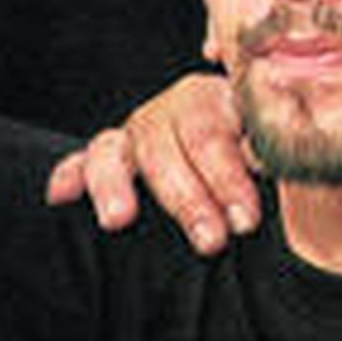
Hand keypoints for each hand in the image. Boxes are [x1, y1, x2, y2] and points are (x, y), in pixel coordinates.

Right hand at [45, 74, 259, 256]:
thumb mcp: (280, 151)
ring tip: (119, 220)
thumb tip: (262, 159)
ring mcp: (137, 132)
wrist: (255, 150)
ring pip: (114, 151)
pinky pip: (84, 161)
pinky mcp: (112, 156)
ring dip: (115, 187)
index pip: (212, 135)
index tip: (246, 222)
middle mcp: (172, 110)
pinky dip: (71, 176)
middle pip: (163, 148)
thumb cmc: (272, 160)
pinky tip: (61, 196)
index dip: (228, 179)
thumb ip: (270, 153)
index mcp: (217, 99)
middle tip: (212, 241)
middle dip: (187, 200)